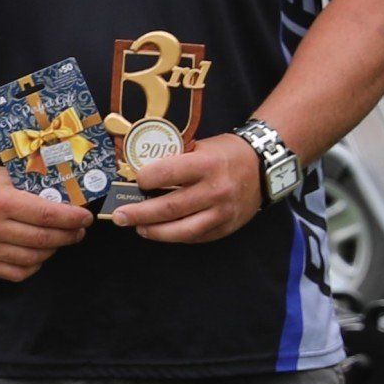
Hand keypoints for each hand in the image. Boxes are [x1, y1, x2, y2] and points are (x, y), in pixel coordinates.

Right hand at [0, 162, 90, 282]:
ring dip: (53, 250)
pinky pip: (17, 273)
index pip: (46, 215)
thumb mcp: (11, 177)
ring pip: (33, 259)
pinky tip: (40, 253)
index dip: (71, 218)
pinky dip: (34, 265)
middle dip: (68, 235)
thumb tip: (72, 204)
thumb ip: (38, 192)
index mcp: (0, 202)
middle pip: (42, 239)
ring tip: (61, 240)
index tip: (86, 218)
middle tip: (79, 230)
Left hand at [107, 134, 264, 243]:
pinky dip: (175, 236)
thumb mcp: (200, 146)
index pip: (167, 174)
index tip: (135, 181)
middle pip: (170, 207)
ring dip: (155, 231)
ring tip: (138, 228)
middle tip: (120, 216)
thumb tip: (139, 170)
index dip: (145, 179)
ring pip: (182, 230)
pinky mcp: (226, 227)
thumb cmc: (225, 153)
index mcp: (206, 165)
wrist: (263, 167)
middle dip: (140, 213)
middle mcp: (215, 191)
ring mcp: (222, 212)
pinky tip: (161, 232)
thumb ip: (174, 158)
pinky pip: (195, 236)